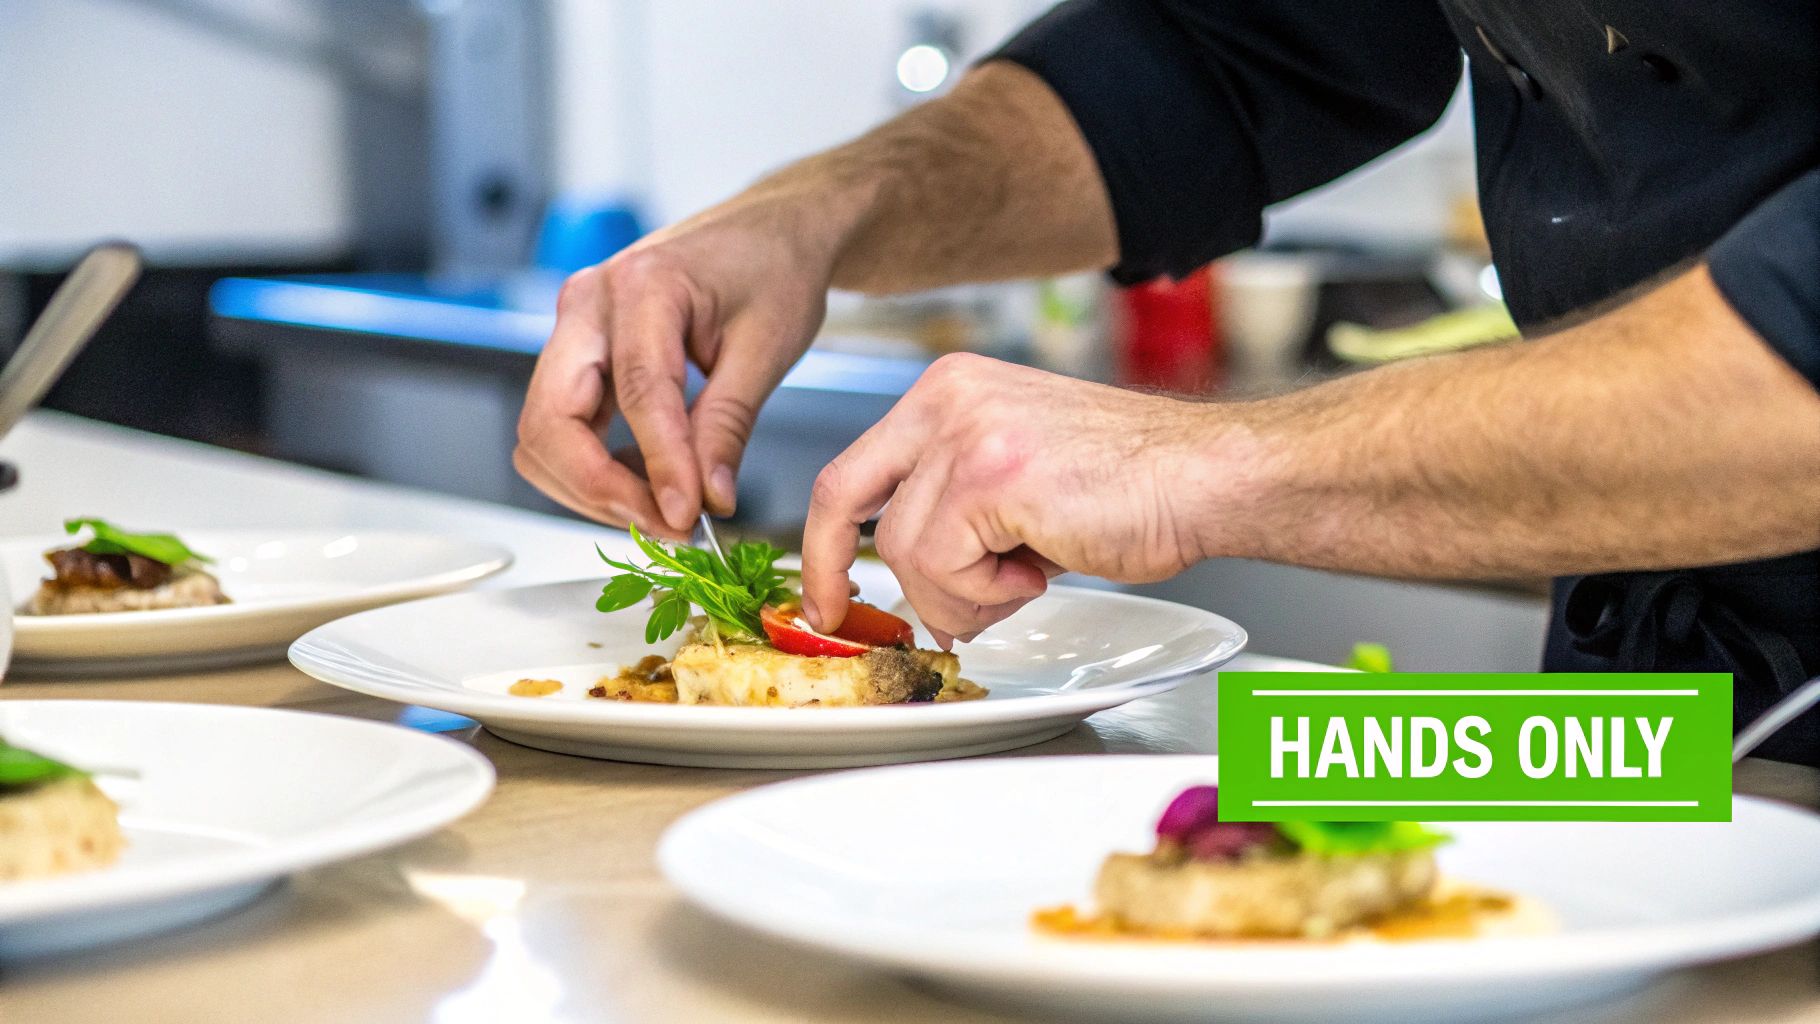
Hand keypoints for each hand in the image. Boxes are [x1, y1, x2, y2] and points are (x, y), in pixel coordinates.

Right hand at [515, 186, 851, 535]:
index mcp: (643, 285)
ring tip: (666, 510)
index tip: (687, 518)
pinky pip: (562, 426)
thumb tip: (708, 499)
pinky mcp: (579, 353)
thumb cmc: (773, 270)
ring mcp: (575, 328)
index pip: (637, 393)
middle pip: (550, 421)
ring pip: (543, 433)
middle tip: (670, 525)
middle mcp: (589, 303)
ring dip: (593, 487)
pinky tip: (651, 481)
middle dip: (601, 488)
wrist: (768, 234)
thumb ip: (728, 426)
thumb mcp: (767, 349)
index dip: (659, 467)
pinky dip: (595, 467)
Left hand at [801, 354, 1221, 644]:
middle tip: (849, 618)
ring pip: (900, 550)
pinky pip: (940, 566)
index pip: (851, 468)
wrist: (1204, 478)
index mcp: (948, 389)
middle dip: (838, 573)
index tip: (822, 591)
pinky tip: (1039, 570)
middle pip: (846, 501)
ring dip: (958, 593)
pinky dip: (985, 594)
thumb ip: (954, 514)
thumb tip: (912, 588)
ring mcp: (963, 432)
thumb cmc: (1133, 486)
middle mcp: (945, 397)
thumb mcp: (1017, 481)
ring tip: (1024, 577)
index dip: (821, 539)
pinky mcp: (986, 476)